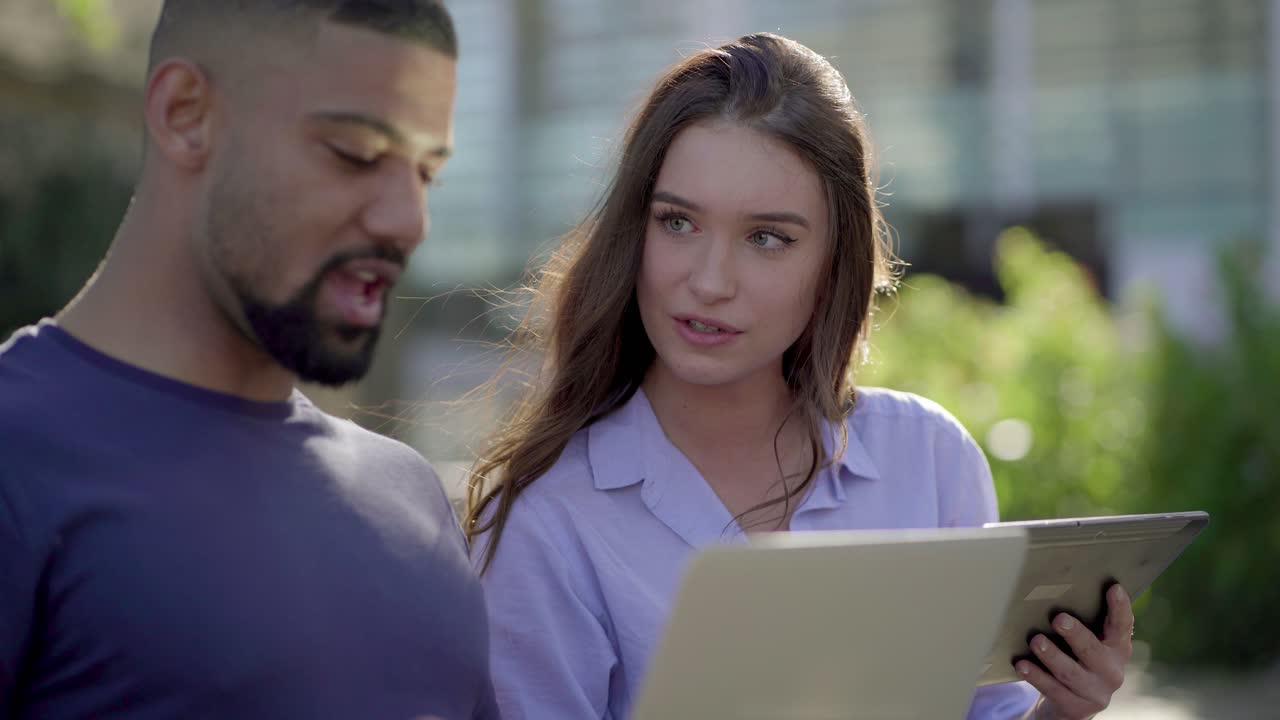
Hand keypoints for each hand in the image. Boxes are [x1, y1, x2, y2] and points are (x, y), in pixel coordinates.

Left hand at [1017, 584, 1133, 719]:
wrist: (1072, 704)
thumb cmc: (1077, 659)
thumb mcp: (1087, 643)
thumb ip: (1084, 622)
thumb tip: (1054, 588)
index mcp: (1117, 649)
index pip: (1122, 626)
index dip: (1120, 608)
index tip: (1114, 587)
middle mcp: (1112, 672)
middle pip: (1093, 651)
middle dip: (1076, 634)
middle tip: (1059, 618)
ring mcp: (1095, 692)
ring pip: (1070, 672)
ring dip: (1051, 656)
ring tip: (1035, 641)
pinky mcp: (1076, 708)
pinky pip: (1053, 690)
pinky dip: (1036, 676)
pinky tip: (1022, 665)